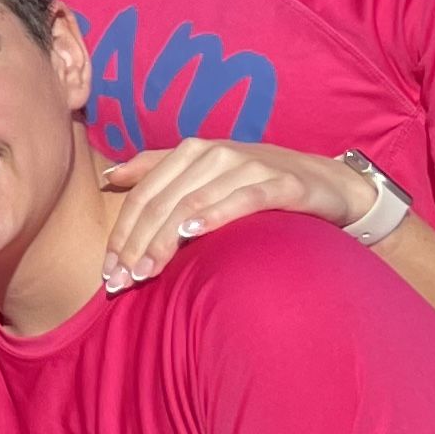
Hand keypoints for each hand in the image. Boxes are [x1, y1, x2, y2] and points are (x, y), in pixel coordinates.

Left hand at [98, 141, 373, 292]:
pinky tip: (192, 234)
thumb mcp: (205, 173)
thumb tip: (110, 176)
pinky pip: (241, 199)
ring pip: (192, 203)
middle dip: (136, 246)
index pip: (144, 196)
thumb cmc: (256, 182)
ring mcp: (249, 166)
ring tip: (146, 272)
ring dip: (164, 240)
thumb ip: (158, 169)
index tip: (108, 272)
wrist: (326, 183)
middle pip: (162, 203)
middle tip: (121, 282)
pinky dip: (214, 215)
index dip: (122, 234)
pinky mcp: (281, 183)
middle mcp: (215, 154)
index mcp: (190, 152)